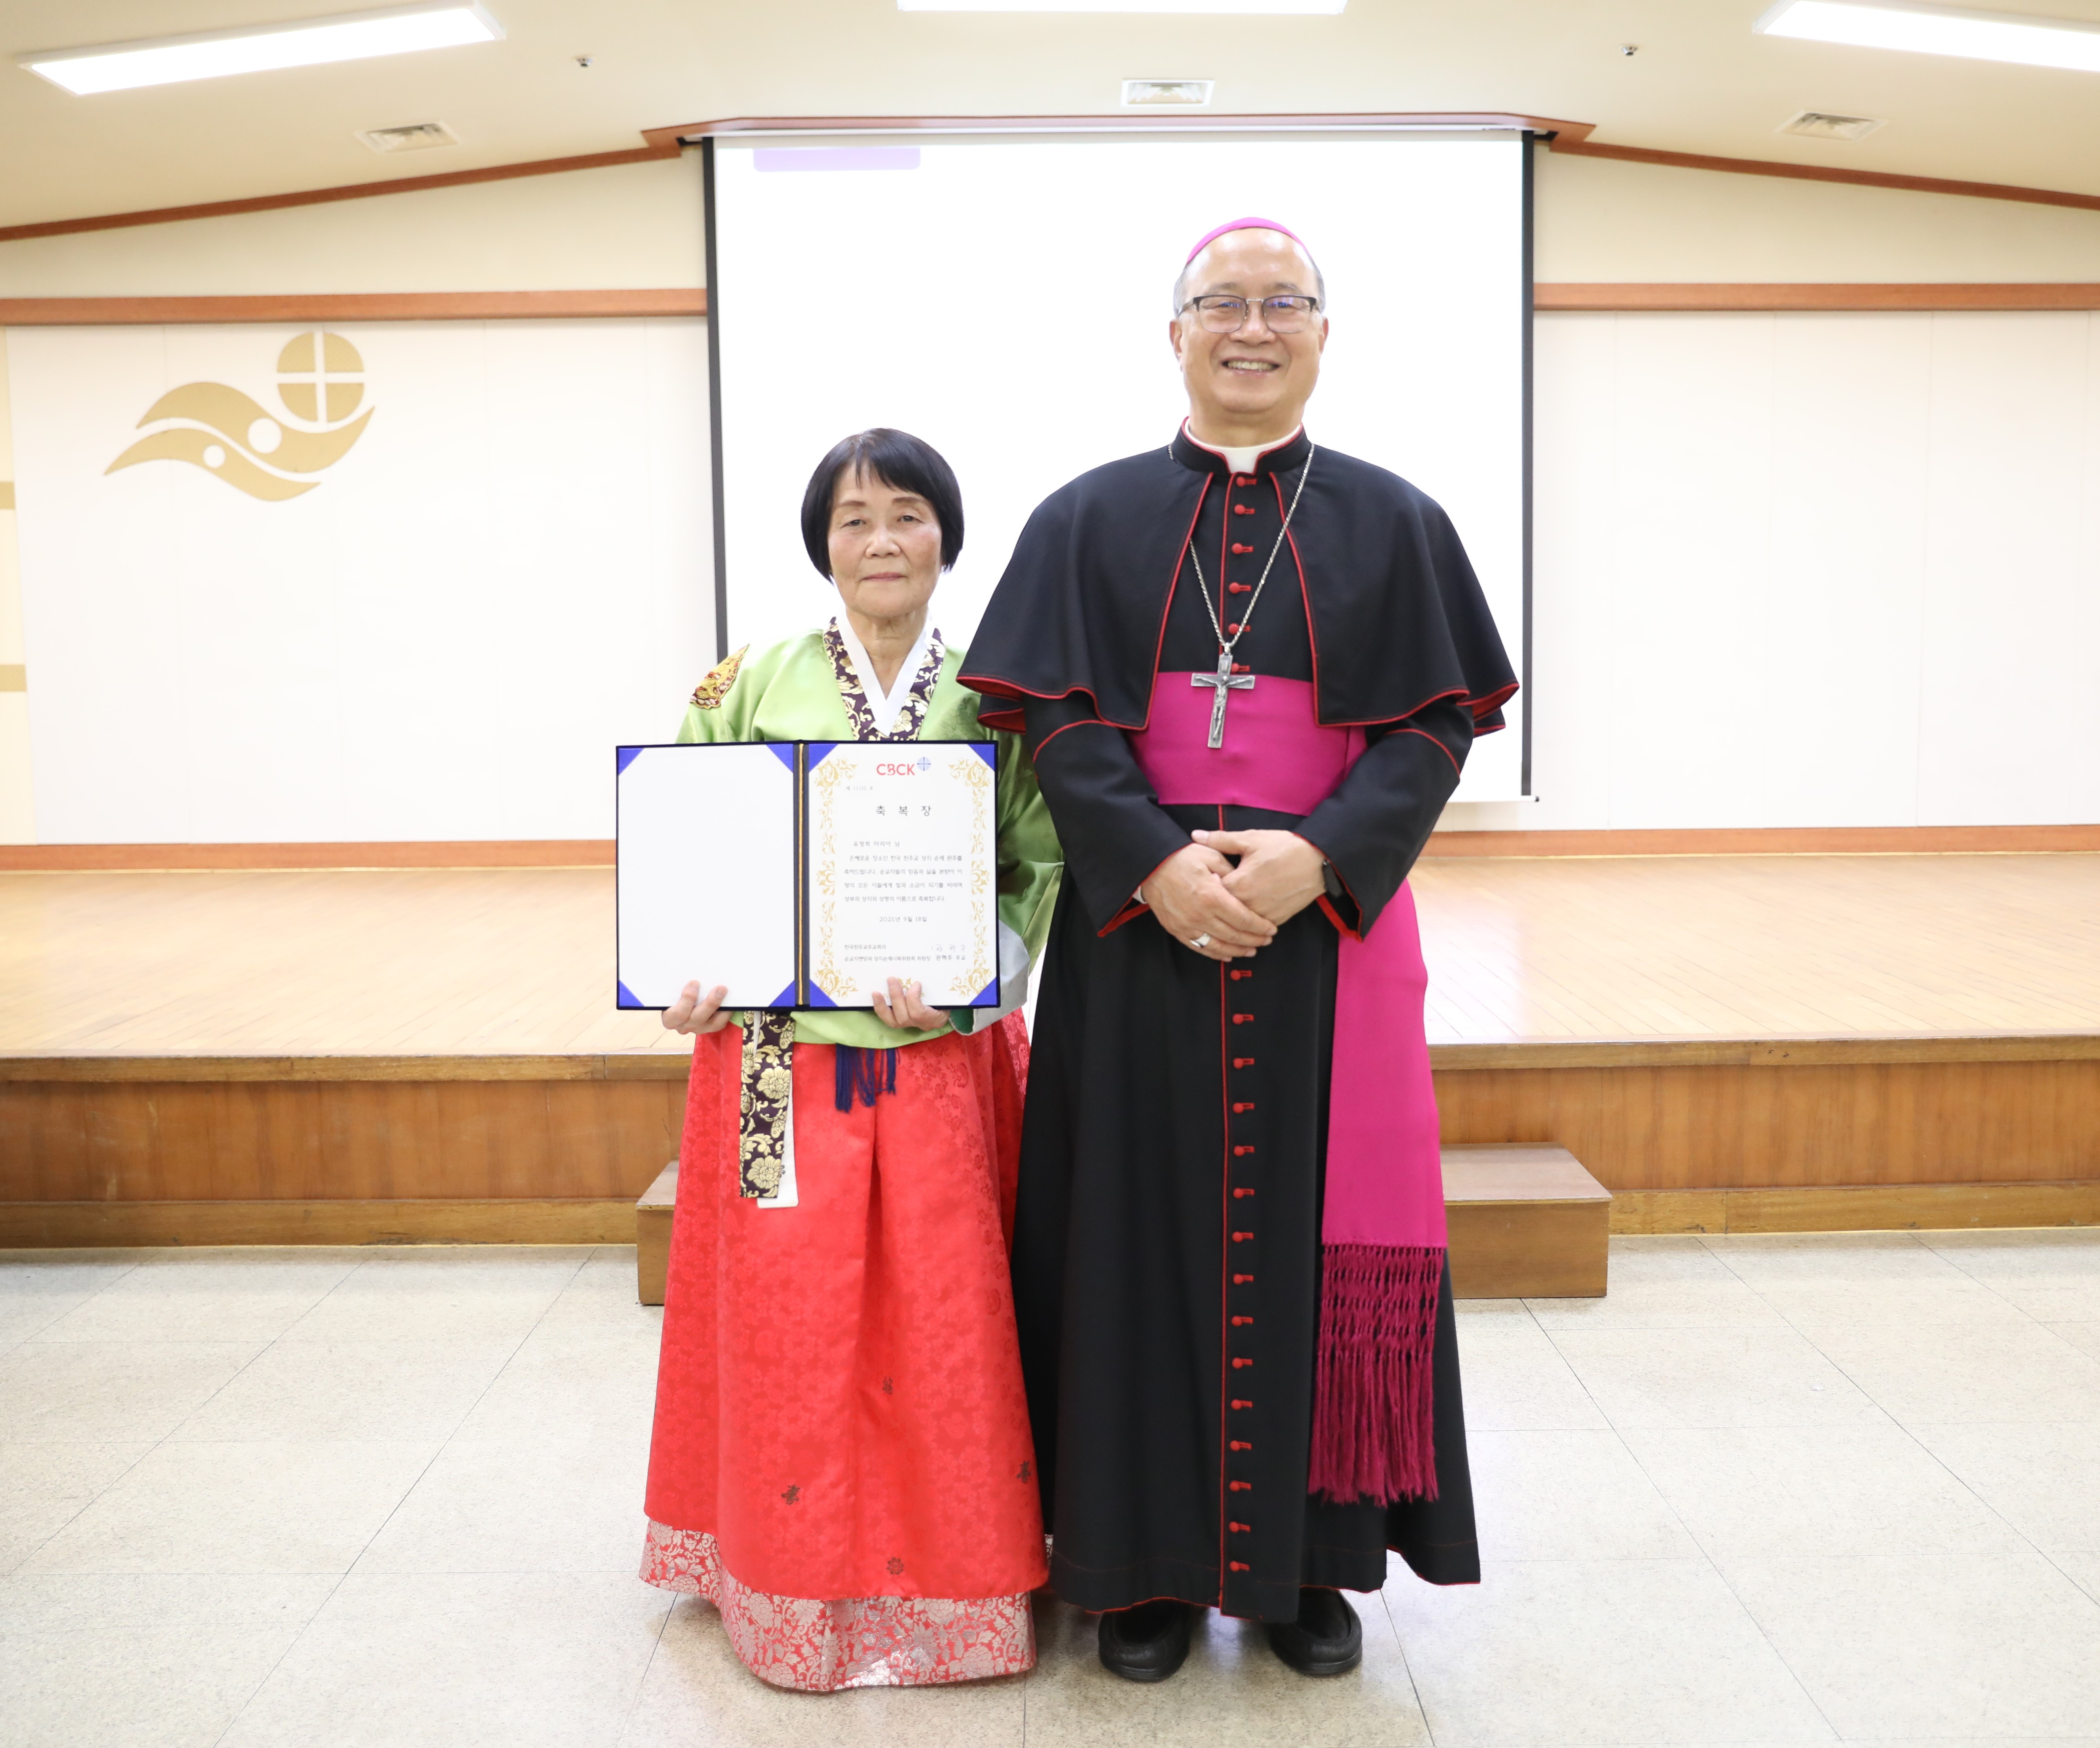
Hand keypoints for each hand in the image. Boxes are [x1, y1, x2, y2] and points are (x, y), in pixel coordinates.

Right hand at [662, 980, 733, 1034]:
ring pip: (711, 1023)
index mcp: (670, 1018)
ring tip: (726, 992)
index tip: (694, 983)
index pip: (676, 1014)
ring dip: (721, 1007)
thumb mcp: (669, 991)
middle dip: (710, 1003)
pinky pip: (720, 1022)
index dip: (686, 999)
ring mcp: (698, 1028)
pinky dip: (726, 1012)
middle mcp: (683, 1026)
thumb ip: (677, 986)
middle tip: (720, 988)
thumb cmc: (674, 994)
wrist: (679, 1003)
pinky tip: (731, 1000)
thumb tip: (691, 975)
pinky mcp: (709, 1027)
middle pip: (696, 1018)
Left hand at [871, 976, 949, 1030]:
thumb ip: (936, 986)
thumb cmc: (946, 997)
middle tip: (891, 979)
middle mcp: (923, 1025)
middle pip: (904, 1017)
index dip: (913, 999)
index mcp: (936, 1018)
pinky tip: (875, 997)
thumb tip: (920, 974)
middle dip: (896, 997)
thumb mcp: (945, 992)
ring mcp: (911, 1025)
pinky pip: (889, 1019)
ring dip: (883, 1005)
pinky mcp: (902, 1023)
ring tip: (876, 992)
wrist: (946, 1005)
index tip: (916, 983)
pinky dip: (881, 1008)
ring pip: (893, 1021)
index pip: (919, 1013)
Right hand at [1140, 842, 1277, 960]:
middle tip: (1266, 941)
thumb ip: (1231, 872)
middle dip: (1253, 940)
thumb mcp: (1211, 856)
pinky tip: (1227, 954)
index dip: (1260, 927)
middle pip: (1233, 935)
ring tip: (1251, 950)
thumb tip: (1244, 886)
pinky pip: (1199, 947)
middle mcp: (1200, 915)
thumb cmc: (1181, 858)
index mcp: (1212, 897)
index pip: (1243, 919)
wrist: (1151, 866)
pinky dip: (1215, 954)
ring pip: (1218, 946)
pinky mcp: (1177, 930)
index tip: (1271, 929)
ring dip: (1237, 950)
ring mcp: (1187, 925)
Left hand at [1195, 829, 1326, 927]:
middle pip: (1222, 910)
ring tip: (1231, 904)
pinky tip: (1248, 911)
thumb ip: (1220, 840)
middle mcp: (1248, 904)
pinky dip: (1250, 921)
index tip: (1203, 882)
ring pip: (1239, 921)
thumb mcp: (1251, 839)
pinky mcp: (1276, 920)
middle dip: (1216, 904)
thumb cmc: (1283, 848)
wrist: (1318, 862)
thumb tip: (1195, 835)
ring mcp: (1262, 915)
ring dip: (1233, 915)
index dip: (1206, 887)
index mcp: (1237, 884)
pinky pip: (1256, 925)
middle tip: (1211, 898)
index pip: (1211, 892)